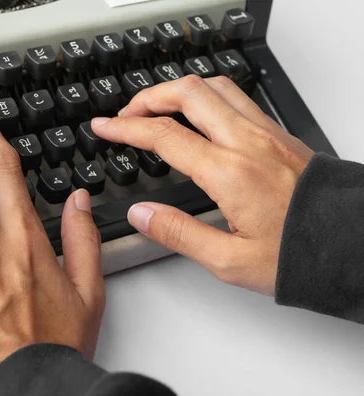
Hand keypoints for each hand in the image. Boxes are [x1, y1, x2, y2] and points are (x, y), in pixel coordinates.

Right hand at [92, 75, 313, 294]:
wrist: (352, 246)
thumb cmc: (299, 255)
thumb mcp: (230, 261)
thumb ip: (178, 233)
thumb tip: (141, 214)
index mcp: (230, 174)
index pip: (164, 136)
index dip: (126, 128)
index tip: (105, 127)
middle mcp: (248, 143)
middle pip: (188, 93)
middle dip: (148, 97)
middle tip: (128, 114)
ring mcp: (267, 133)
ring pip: (215, 86)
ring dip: (179, 90)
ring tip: (158, 106)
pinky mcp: (280, 135)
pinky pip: (238, 97)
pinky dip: (207, 95)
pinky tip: (200, 114)